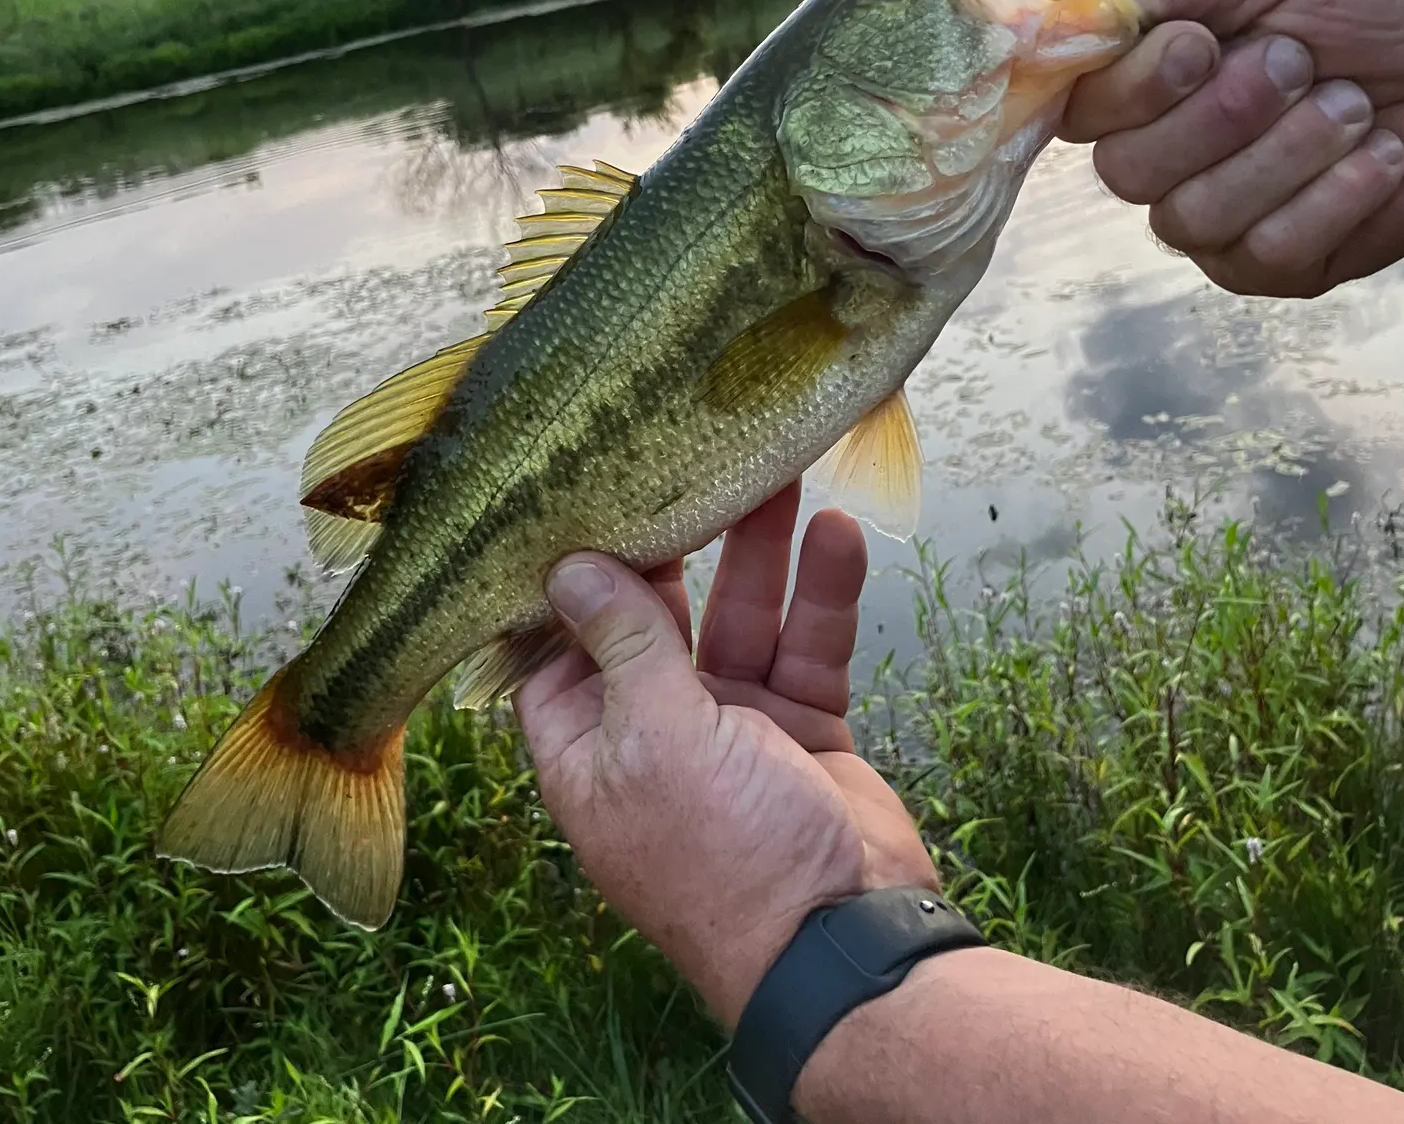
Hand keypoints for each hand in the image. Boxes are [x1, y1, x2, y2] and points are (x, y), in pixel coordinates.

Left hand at [516, 483, 935, 1027]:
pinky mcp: (801, 727)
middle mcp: (654, 730)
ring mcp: (733, 727)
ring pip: (741, 617)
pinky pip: (807, 645)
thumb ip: (623, 644)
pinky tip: (837, 533)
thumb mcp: (658, 740)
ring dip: (760, 551)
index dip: (572, 573)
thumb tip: (568, 567)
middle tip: (690, 458)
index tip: (585, 493)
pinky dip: (822, 595)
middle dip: (678, 542)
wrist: (843, 944)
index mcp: (591, 745)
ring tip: (775, 469)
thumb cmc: (725, 858)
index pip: (560, 641)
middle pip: (659, 614)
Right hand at [1059, 0, 1403, 295]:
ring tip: (1356, 107)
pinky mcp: (1272, 268)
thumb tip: (1071, 14)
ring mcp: (1212, 221)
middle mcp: (1163, 156)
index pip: (1078, 111)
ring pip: (1194, 216)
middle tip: (1299, 63)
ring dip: (1293, 149)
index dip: (1134, 88)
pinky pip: (1267, 251)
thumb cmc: (1376, 0)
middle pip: (1126, 173)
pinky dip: (1337, 194)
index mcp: (1147, 81)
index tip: (1203, 43)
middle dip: (1228, 113)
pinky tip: (1380, 158)